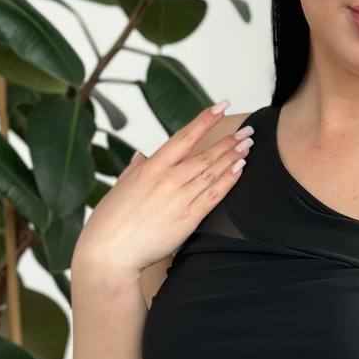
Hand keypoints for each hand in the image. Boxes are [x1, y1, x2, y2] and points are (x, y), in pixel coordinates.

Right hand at [72, 102, 253, 277]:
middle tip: (247, 130)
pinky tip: (239, 169)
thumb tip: (142, 156)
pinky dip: (228, 180)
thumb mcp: (121, 188)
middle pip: (205, 154)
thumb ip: (135, 170)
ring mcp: (180, 198)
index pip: (184, 137)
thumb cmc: (110, 222)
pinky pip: (214, 195)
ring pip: (213, 172)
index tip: (221, 106)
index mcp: (150, 167)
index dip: (205, 120)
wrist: (110, 253)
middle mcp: (168, 179)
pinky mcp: (188, 219)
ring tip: (248, 145)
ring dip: (233, 156)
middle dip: (229, 140)